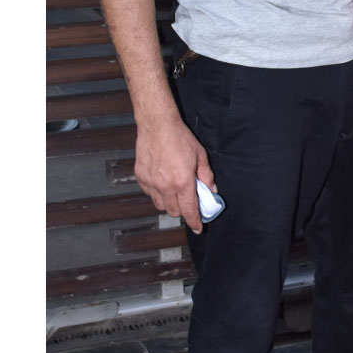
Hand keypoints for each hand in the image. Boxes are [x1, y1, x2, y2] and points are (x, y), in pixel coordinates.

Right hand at [134, 115, 215, 234]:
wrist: (158, 125)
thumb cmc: (179, 138)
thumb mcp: (200, 156)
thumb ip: (206, 176)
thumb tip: (211, 191)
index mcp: (182, 182)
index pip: (189, 210)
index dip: (194, 222)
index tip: (197, 228)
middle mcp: (165, 186)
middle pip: (174, 211)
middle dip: (183, 210)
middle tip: (188, 200)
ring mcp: (151, 182)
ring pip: (160, 205)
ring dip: (169, 203)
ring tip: (175, 190)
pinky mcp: (141, 177)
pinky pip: (149, 193)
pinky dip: (157, 193)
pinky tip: (163, 181)